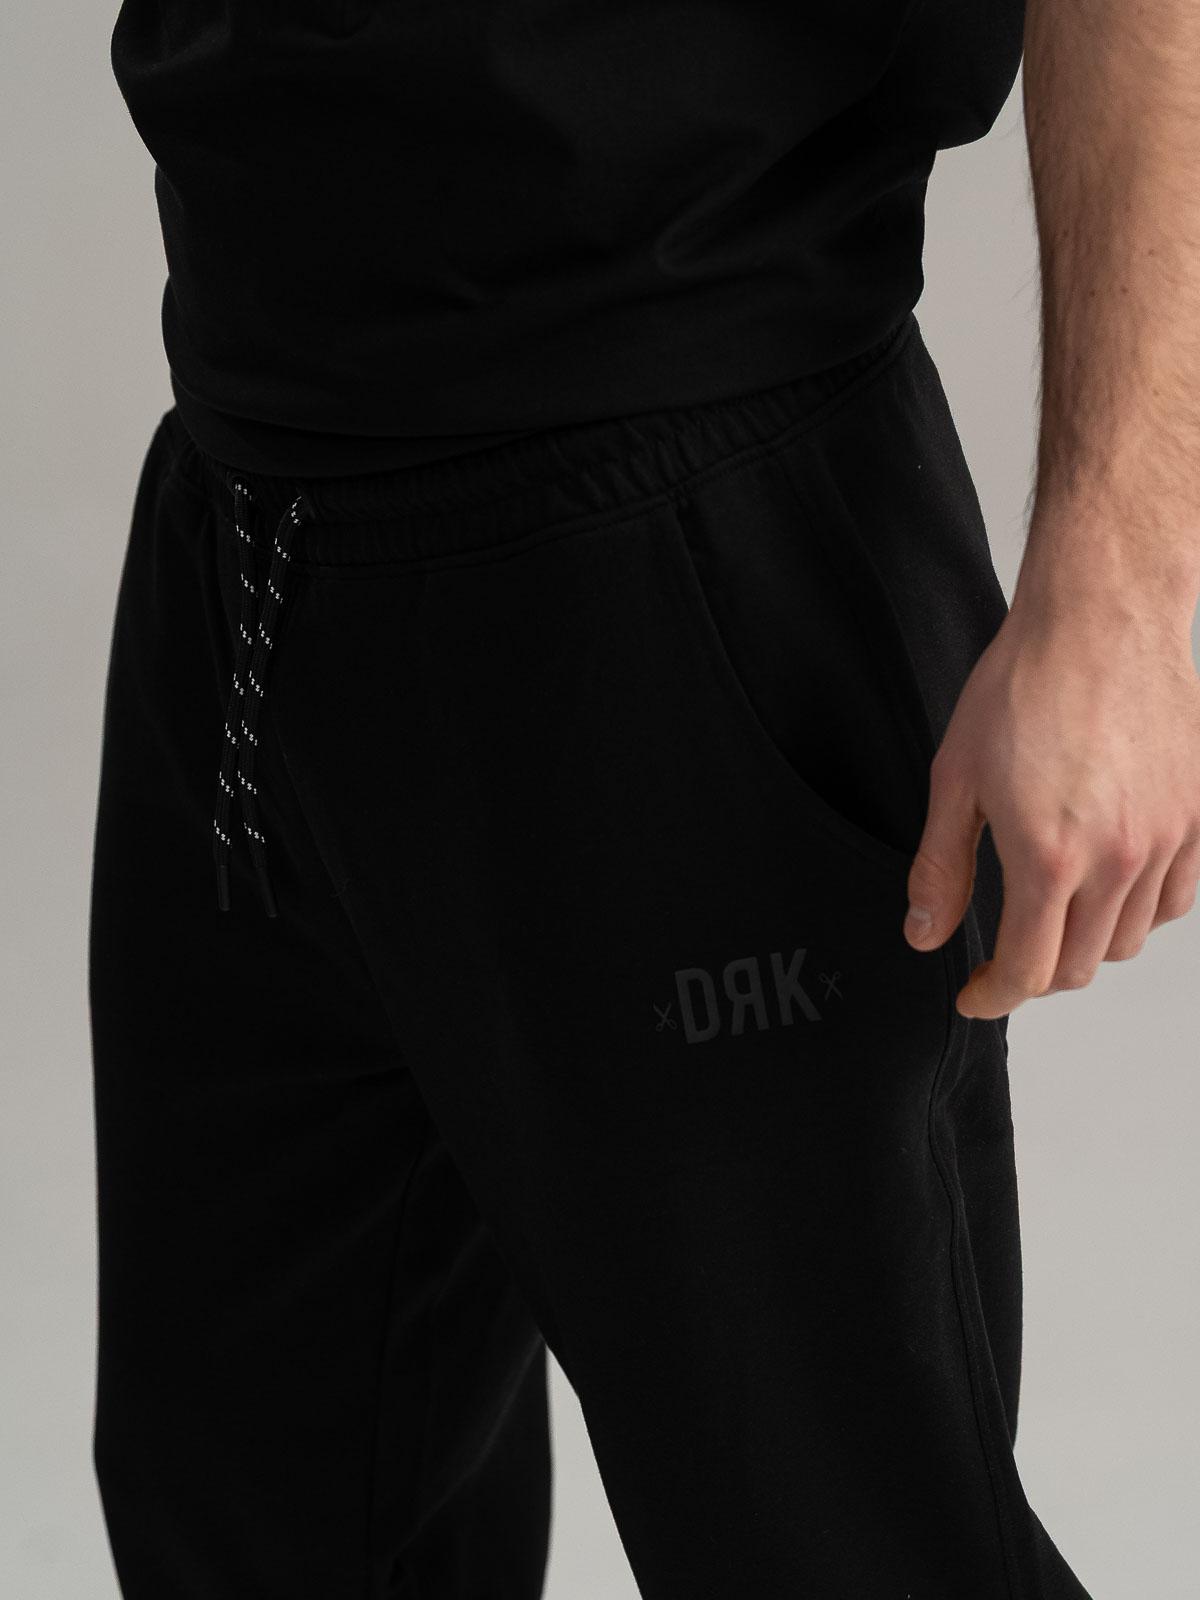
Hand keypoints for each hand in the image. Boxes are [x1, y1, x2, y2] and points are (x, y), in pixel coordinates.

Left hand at [902, 580, 1199, 1017]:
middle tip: (1003, 953)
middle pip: (1078, 966)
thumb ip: (940, 868)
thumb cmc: (1024, 684)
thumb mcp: (955, 779)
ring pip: (1128, 939)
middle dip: (1033, 974)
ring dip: (1084, 943)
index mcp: (1049, 856)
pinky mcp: (1199, 816)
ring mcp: (1167, 839)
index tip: (974, 993)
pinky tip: (1106, 885)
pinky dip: (1139, 911)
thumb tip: (924, 933)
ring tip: (1051, 912)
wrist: (1101, 617)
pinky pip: (1175, 899)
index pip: (1029, 972)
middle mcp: (1118, 859)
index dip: (994, 996)